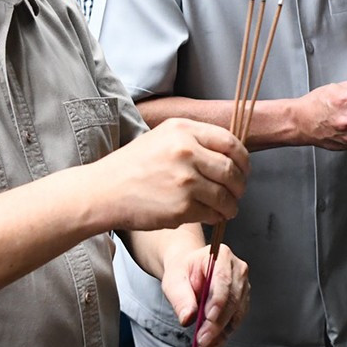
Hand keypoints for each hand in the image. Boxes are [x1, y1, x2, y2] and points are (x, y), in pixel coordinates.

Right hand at [96, 119, 247, 231]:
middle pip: (232, 170)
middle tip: (237, 192)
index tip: (242, 169)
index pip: (230, 142)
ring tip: (226, 208)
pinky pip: (212, 213)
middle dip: (240, 185)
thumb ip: (193, 140)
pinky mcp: (182, 206)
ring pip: (226, 195)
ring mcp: (185, 180)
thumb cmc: (131, 167)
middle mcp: (186, 151)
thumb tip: (227, 153)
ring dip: (231, 205)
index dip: (243, 159)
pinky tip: (210, 216)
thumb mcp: (161, 138)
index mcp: (183, 130)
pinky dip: (216, 217)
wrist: (103, 192)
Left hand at [160, 243, 249, 346]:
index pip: (223, 280)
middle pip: (232, 300)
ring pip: (235, 314)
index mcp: (221, 256)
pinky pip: (234, 323)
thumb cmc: (182, 272)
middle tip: (201, 340)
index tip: (208, 318)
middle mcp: (238, 270)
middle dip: (216, 323)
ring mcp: (243, 287)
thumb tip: (188, 318)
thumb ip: (180, 298)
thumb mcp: (174, 281)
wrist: (188, 272)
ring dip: (220, 335)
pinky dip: (222, 337)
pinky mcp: (241, 303)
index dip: (218, 300)